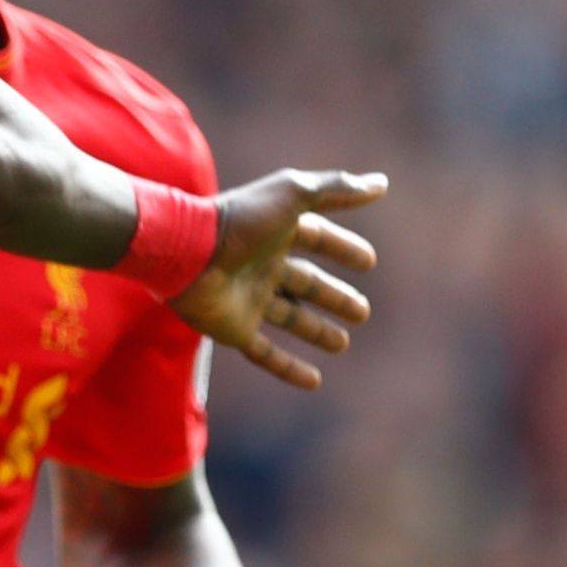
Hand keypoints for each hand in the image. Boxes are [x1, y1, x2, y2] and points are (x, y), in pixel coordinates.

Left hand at [169, 171, 385, 388]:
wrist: (184, 252)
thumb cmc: (240, 220)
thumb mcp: (293, 195)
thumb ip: (336, 189)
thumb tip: (382, 184)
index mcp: (275, 232)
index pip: (317, 239)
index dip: (343, 248)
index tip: (369, 261)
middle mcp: (263, 266)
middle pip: (306, 283)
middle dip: (334, 296)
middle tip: (363, 312)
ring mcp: (247, 299)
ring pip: (289, 318)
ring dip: (316, 331)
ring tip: (343, 343)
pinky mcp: (233, 328)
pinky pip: (264, 354)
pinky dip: (288, 368)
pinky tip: (314, 381)